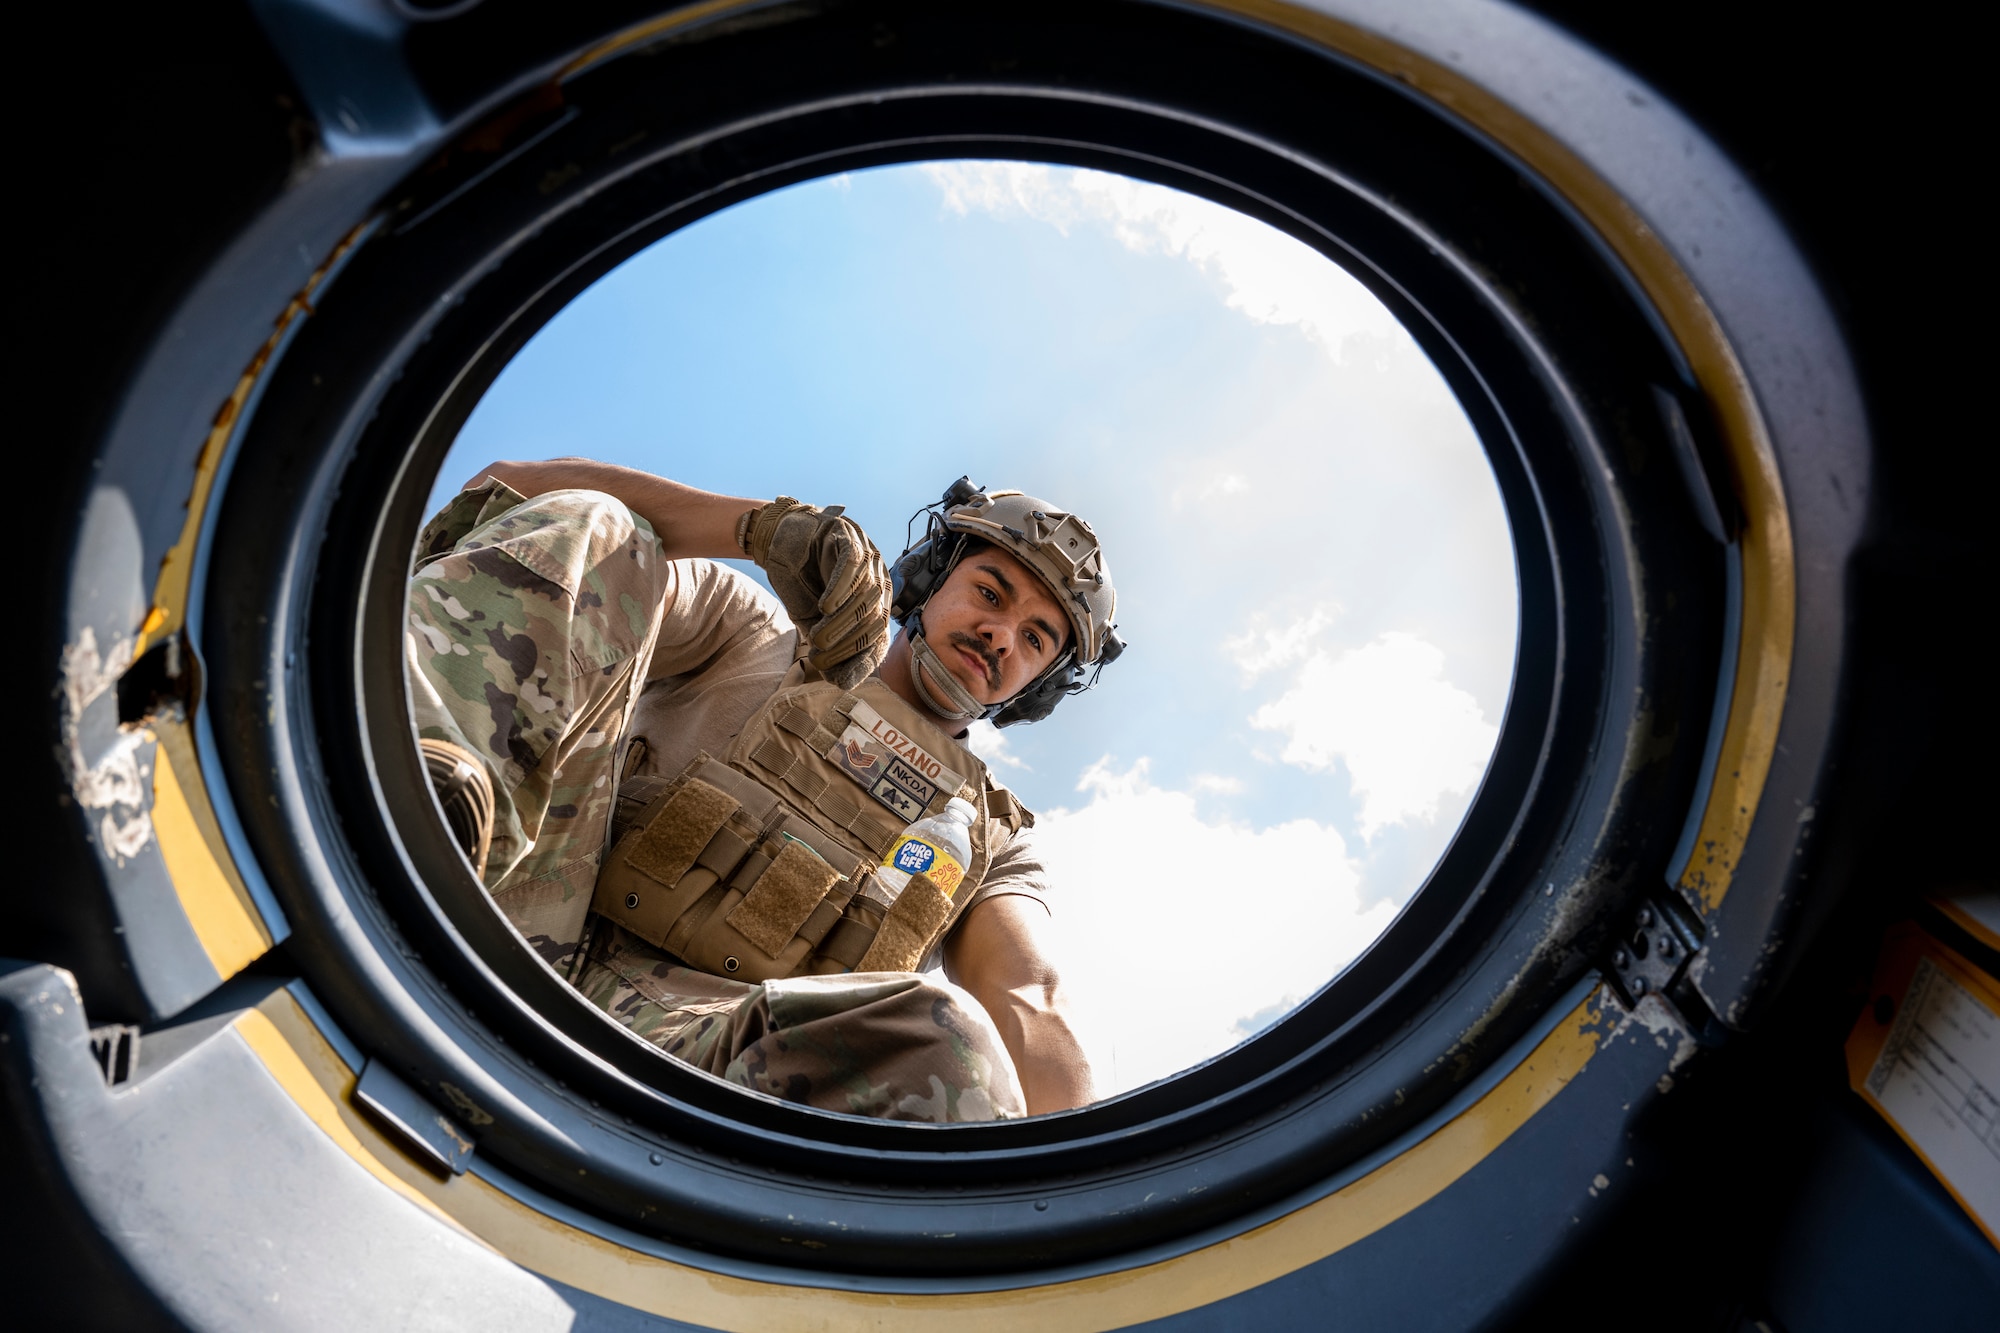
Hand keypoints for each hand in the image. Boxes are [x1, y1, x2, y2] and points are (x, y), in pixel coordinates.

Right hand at [745, 498, 892, 687]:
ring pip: (865, 595)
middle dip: (847, 644)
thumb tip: (840, 683)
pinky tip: (824, 606)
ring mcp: (867, 557)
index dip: (861, 660)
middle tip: (819, 657)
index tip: (839, 678)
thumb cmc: (801, 583)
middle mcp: (878, 580)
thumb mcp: (814, 622)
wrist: (779, 540)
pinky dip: (840, 590)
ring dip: (841, 622)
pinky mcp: (849, 537)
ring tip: (816, 638)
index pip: (878, 637)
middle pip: (874, 618)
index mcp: (875, 603)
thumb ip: (830, 646)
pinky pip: (853, 566)